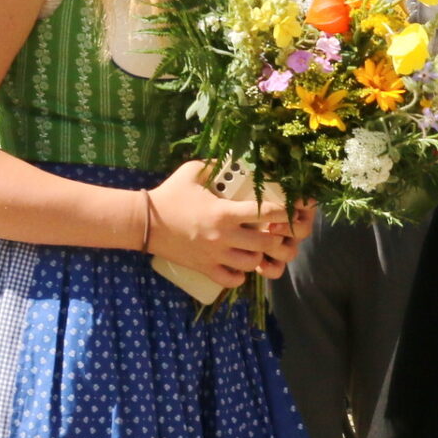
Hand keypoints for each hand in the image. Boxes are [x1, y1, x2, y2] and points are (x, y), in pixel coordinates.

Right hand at [149, 161, 295, 288]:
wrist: (144, 222)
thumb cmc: (169, 195)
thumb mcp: (192, 172)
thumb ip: (215, 164)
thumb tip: (231, 158)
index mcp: (224, 212)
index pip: (266, 213)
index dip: (285, 212)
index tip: (292, 210)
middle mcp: (224, 237)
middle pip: (266, 243)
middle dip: (275, 237)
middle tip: (274, 231)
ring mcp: (215, 255)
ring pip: (251, 263)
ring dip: (258, 255)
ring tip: (254, 246)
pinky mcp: (205, 268)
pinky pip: (231, 279)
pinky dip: (240, 275)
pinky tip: (239, 266)